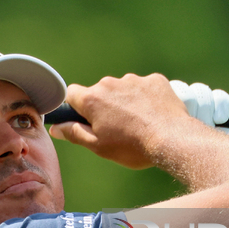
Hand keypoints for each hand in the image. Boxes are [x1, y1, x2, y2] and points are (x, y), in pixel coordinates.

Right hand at [49, 73, 190, 168]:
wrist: (172, 139)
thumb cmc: (132, 147)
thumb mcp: (98, 146)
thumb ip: (74, 133)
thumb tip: (56, 128)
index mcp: (93, 99)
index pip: (71, 93)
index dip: (74, 107)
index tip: (82, 119)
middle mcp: (111, 83)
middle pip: (99, 92)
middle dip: (103, 107)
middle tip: (115, 129)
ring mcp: (134, 80)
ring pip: (122, 89)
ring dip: (125, 102)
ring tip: (138, 125)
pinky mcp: (155, 80)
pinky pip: (144, 87)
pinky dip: (145, 99)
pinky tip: (153, 116)